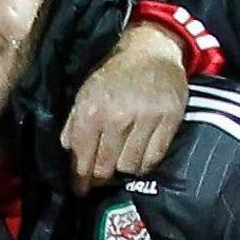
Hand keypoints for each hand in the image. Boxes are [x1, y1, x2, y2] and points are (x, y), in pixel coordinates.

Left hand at [62, 17, 189, 186]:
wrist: (149, 50)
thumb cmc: (112, 75)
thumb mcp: (83, 95)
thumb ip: (73, 126)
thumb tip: (69, 156)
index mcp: (91, 112)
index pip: (83, 159)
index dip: (80, 180)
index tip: (81, 190)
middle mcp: (117, 117)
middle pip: (106, 168)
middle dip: (101, 178)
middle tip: (101, 178)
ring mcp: (146, 118)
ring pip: (131, 166)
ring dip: (124, 170)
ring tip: (121, 163)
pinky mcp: (170, 118)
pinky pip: (155, 157)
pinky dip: (145, 163)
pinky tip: (139, 158)